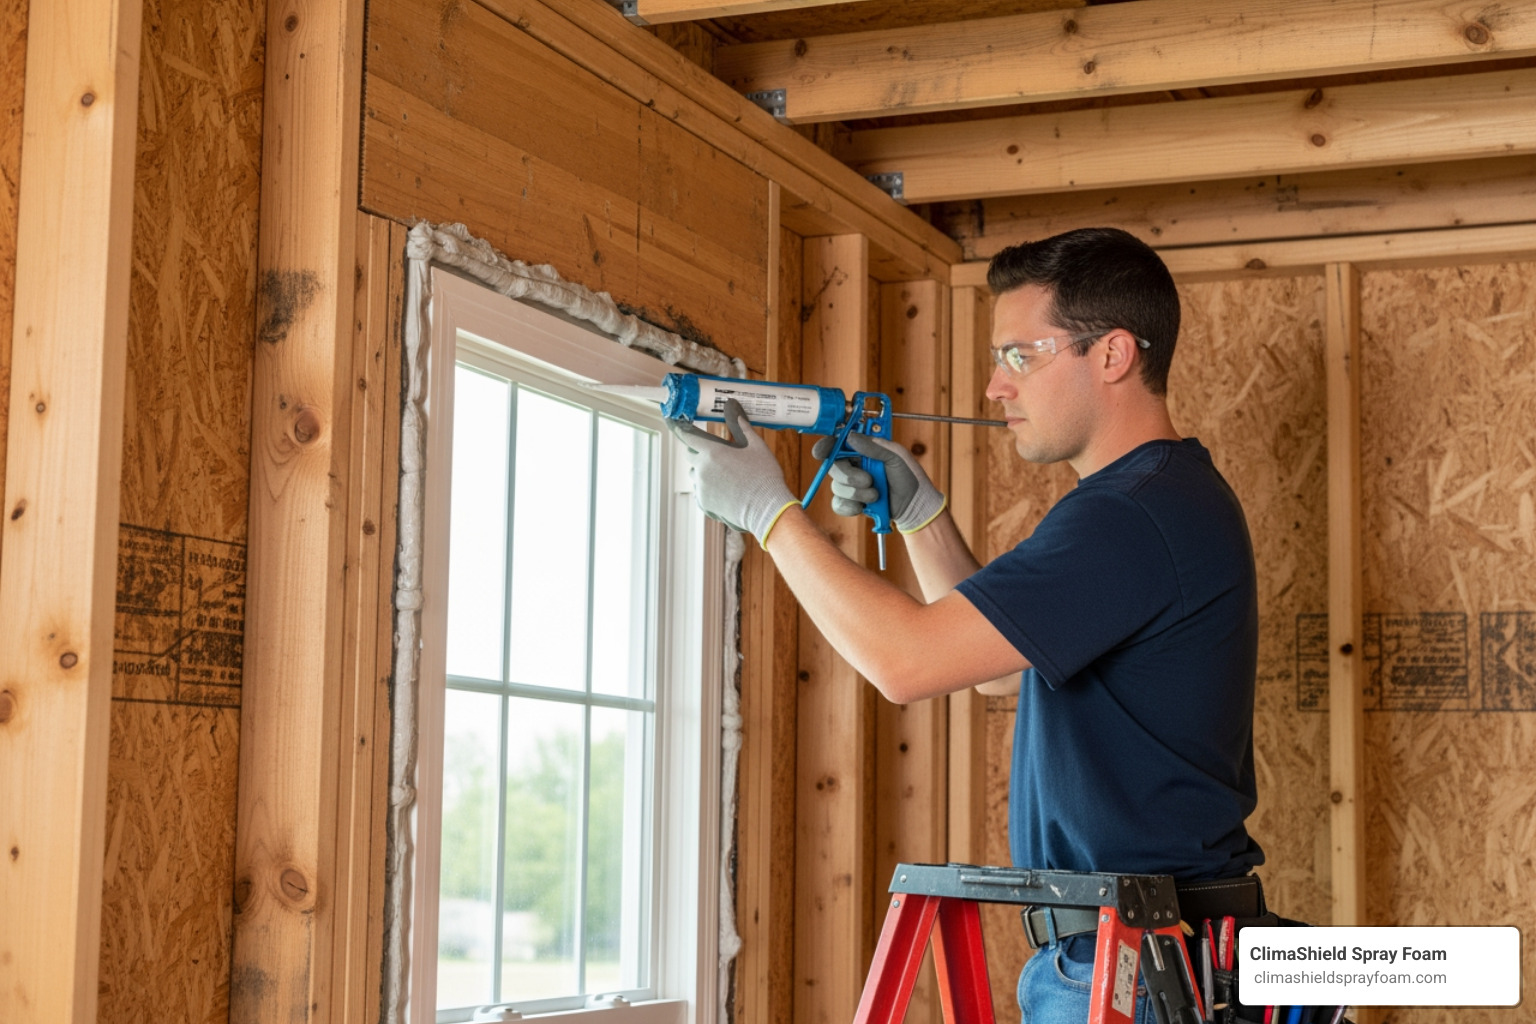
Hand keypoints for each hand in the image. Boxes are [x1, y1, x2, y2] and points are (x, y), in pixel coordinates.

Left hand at [669, 399, 797, 545]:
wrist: (767, 509)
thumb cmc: (764, 476)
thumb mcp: (756, 446)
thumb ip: (741, 425)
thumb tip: (733, 406)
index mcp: (712, 452)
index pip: (688, 436)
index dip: (680, 428)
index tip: (674, 422)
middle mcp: (702, 470)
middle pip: (691, 455)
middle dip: (700, 452)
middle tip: (719, 454)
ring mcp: (702, 488)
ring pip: (695, 475)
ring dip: (704, 471)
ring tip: (727, 476)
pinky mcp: (704, 504)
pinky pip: (700, 491)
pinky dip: (709, 488)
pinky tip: (727, 490)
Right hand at [810, 432, 945, 533]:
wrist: (914, 505)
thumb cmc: (909, 477)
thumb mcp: (895, 456)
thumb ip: (874, 446)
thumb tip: (850, 436)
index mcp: (863, 450)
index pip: (838, 443)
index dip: (827, 445)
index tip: (821, 451)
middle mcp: (854, 465)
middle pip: (833, 466)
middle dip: (849, 475)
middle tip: (868, 480)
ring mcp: (851, 484)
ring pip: (836, 486)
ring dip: (857, 492)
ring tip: (876, 495)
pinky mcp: (851, 502)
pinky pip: (838, 504)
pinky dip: (850, 506)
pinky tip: (864, 507)